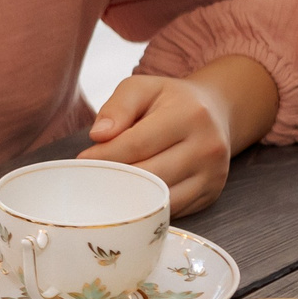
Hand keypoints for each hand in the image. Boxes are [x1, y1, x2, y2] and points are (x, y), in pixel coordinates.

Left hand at [79, 55, 278, 213]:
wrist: (215, 113)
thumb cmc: (170, 100)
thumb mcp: (142, 88)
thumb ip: (118, 107)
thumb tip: (98, 136)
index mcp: (190, 115)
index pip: (138, 144)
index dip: (105, 156)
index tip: (83, 161)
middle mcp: (208, 146)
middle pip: (149, 175)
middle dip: (115, 178)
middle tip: (91, 179)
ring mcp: (213, 175)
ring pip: (160, 198)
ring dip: (129, 198)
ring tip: (108, 189)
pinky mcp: (211, 195)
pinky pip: (172, 211)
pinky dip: (148, 207)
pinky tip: (131, 197)